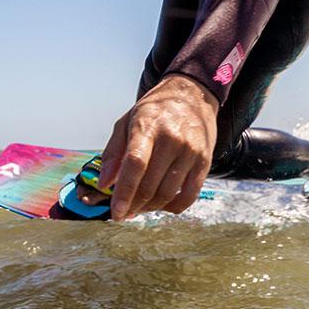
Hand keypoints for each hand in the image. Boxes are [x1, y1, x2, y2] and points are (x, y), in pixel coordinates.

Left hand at [98, 76, 220, 218]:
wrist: (192, 96)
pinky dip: (173, 207)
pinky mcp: (205, 162)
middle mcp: (172, 140)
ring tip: (140, 207)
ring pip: (168, 194)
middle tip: (124, 212)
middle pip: (150, 184)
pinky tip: (161, 204)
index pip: (135, 165)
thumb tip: (104, 184)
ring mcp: (191, 152)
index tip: (116, 212)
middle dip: (133, 205)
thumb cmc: (155, 111)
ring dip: (150, 207)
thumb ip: (113, 153)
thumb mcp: (127, 122)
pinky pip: (189, 196)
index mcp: (148, 127)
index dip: (124, 192)